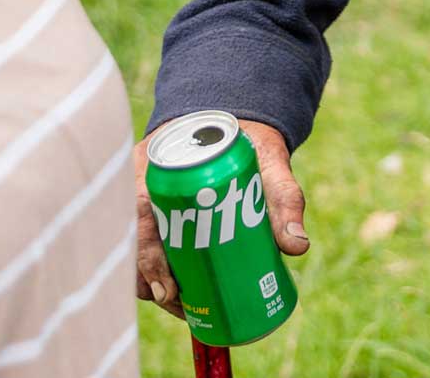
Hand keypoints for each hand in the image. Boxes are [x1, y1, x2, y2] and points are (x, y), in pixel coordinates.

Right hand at [136, 118, 308, 318]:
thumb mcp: (266, 162)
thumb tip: (298, 246)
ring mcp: (142, 198)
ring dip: (152, 282)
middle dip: (151, 280)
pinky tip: (176, 294)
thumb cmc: (245, 140)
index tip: (169, 289)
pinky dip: (154, 273)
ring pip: (132, 247)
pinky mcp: (151, 212)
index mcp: (157, 162)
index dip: (148, 256)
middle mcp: (140, 182)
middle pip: (131, 239)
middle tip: (180, 304)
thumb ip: (284, 196)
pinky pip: (142, 245)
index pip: (140, 213)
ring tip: (184, 305)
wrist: (234, 123)